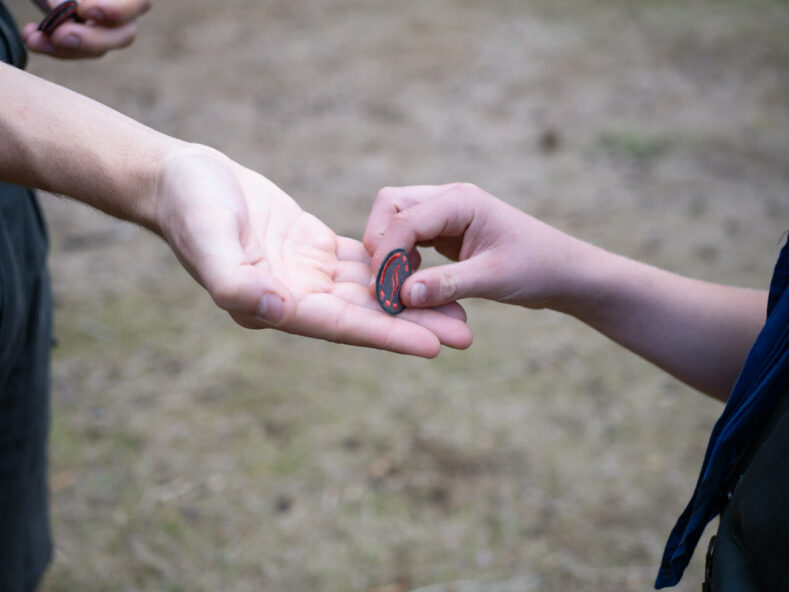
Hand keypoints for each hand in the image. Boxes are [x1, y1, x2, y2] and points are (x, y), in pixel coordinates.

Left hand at [22, 0, 150, 58]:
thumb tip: (62, 9)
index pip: (140, 2)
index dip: (116, 11)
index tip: (84, 11)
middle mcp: (127, 9)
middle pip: (124, 34)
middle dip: (90, 39)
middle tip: (58, 36)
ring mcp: (109, 26)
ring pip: (100, 48)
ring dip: (64, 48)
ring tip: (32, 38)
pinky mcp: (89, 38)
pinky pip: (78, 51)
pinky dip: (53, 47)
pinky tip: (32, 38)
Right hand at [155, 148, 472, 357]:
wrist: (182, 179)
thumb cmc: (190, 208)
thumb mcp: (208, 240)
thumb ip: (235, 281)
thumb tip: (279, 312)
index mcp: (273, 304)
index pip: (341, 326)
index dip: (387, 335)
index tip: (434, 345)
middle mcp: (294, 297)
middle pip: (366, 316)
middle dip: (414, 324)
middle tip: (467, 334)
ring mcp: (305, 274)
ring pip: (370, 291)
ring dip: (412, 299)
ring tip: (460, 309)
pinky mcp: (312, 249)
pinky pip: (362, 263)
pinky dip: (393, 267)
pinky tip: (425, 270)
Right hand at [363, 183, 594, 310]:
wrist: (564, 272)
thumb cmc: (537, 269)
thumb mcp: (493, 279)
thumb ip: (446, 285)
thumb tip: (402, 295)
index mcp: (460, 201)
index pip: (404, 218)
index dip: (385, 254)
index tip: (381, 291)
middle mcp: (448, 200)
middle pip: (389, 206)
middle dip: (379, 243)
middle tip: (381, 284)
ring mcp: (445, 214)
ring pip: (394, 220)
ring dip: (387, 252)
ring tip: (393, 288)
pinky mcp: (444, 232)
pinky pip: (408, 238)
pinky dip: (400, 258)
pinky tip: (409, 284)